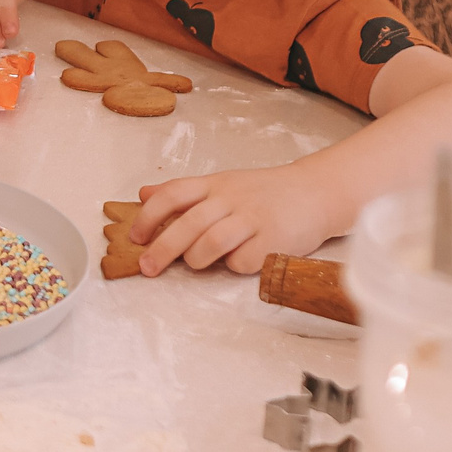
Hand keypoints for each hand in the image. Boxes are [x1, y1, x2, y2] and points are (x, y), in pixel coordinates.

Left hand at [130, 163, 346, 277]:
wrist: (315, 192)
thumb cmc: (264, 192)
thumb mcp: (222, 183)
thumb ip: (185, 192)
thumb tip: (144, 194)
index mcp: (215, 184)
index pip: (173, 194)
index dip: (150, 216)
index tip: (136, 237)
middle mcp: (231, 198)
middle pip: (188, 223)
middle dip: (162, 248)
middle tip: (147, 268)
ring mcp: (253, 219)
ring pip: (211, 242)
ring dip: (195, 259)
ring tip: (195, 264)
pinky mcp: (273, 240)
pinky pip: (242, 261)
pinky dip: (233, 266)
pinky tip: (237, 261)